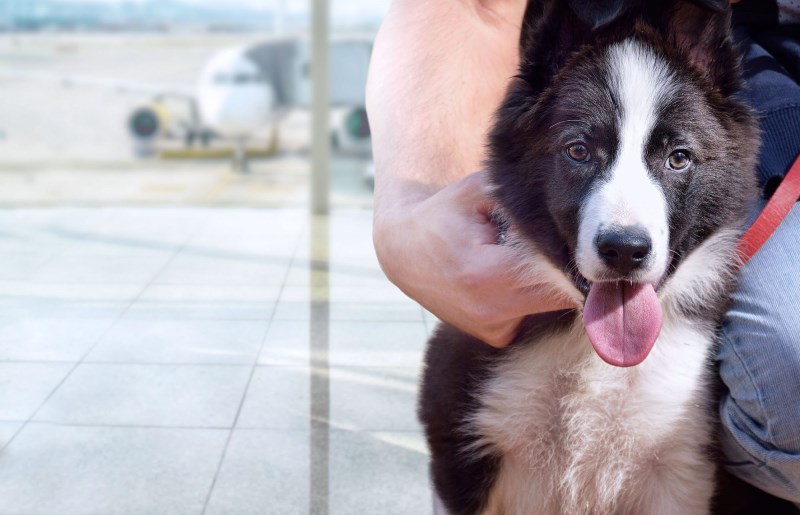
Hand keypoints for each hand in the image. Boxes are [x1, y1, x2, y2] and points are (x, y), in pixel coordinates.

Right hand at [373, 171, 575, 347]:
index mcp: (487, 274)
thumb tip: (565, 212)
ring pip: (548, 306)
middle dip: (568, 270)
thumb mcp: (476, 192)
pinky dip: (531, 296)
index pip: (554, 270)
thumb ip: (518, 198)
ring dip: (550, 284)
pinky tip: (513, 276)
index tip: (580, 239)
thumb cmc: (444, 216)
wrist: (405, 252)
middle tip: (573, 247)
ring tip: (528, 257)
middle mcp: (491, 310)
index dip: (570, 253)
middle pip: (559, 294)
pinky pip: (532, 314)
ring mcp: (492, 328)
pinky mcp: (494, 335)